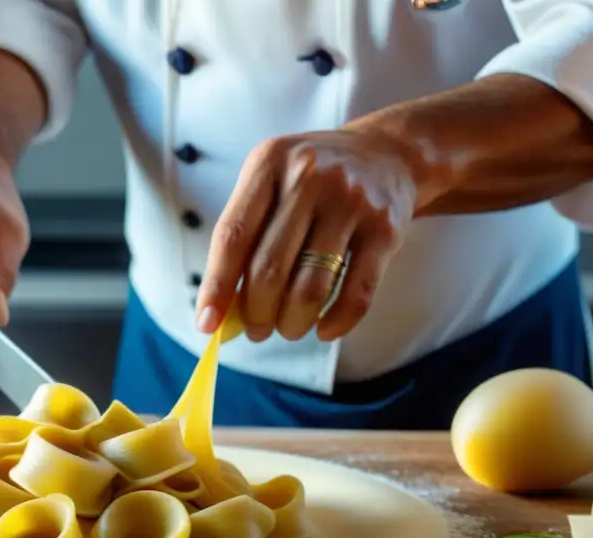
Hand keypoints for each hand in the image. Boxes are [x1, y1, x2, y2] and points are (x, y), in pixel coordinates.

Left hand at [196, 129, 420, 342]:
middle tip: (256, 330)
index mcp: (268, 163)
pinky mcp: (385, 229)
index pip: (232, 236)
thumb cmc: (310, 181)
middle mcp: (309, 177)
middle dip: (256, 313)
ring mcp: (351, 202)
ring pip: (310, 288)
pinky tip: (324, 330)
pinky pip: (357, 294)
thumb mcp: (270, 184)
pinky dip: (336, 323)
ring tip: (287, 328)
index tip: (206, 323)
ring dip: (292, 322)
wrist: (386, 152)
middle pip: (268, 269)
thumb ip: (244, 238)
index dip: (216, 286)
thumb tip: (220, 311)